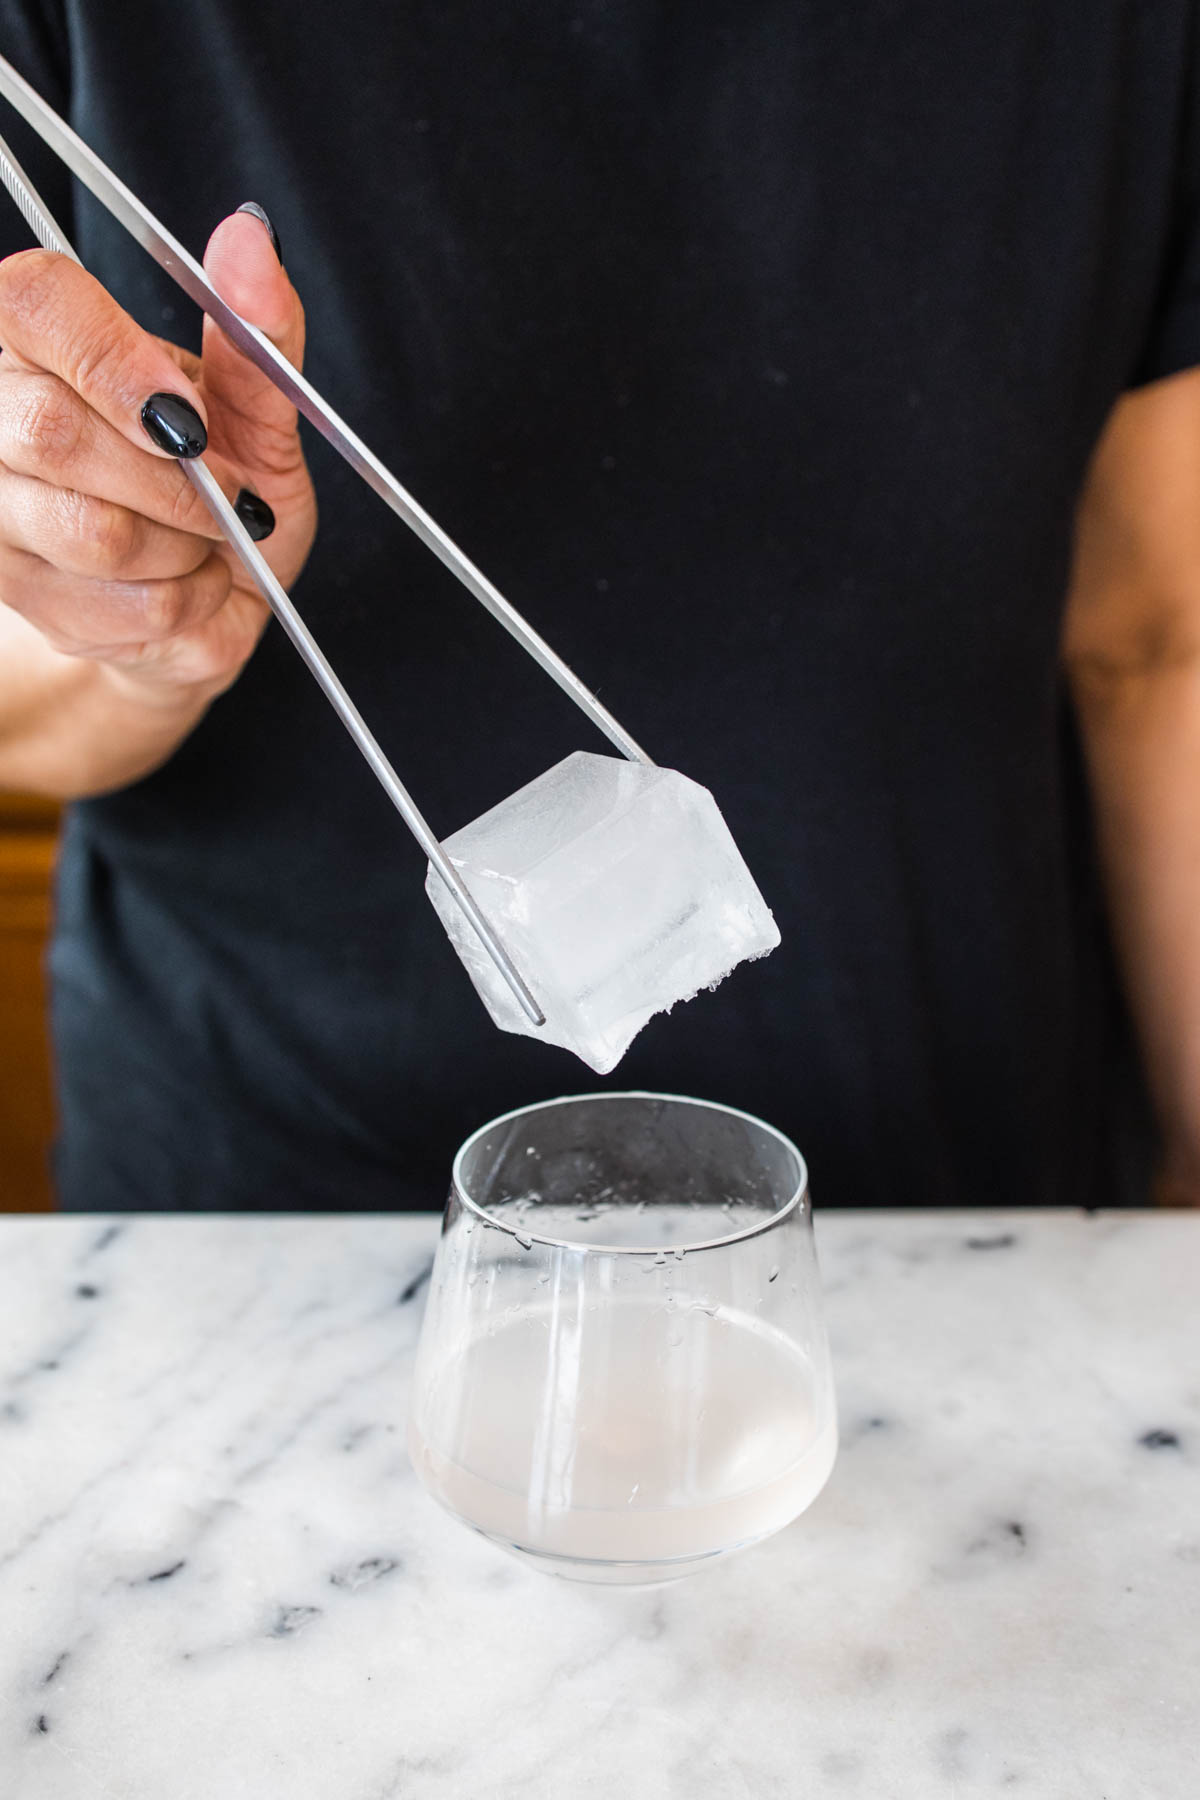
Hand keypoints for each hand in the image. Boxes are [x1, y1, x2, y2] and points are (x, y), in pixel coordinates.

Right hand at [0, 207, 315, 706]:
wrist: (207, 601)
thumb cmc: (226, 492)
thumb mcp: (261, 411)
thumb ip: (255, 334)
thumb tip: (251, 238)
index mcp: (45, 340)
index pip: (31, 301)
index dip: (112, 359)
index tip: (191, 420)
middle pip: (51, 430)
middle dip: (172, 482)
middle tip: (228, 494)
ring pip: (91, 530)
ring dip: (184, 546)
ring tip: (204, 539)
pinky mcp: (19, 593)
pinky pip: (118, 605)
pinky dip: (185, 602)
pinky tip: (187, 584)